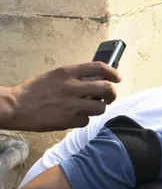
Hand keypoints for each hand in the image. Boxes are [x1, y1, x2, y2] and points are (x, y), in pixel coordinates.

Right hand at [4, 62, 120, 131]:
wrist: (16, 106)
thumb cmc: (35, 91)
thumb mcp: (55, 76)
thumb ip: (74, 78)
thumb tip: (95, 82)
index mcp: (67, 72)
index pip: (98, 67)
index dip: (113, 73)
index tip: (117, 78)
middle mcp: (72, 87)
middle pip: (106, 88)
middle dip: (112, 94)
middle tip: (108, 98)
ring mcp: (72, 104)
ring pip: (100, 107)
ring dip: (98, 109)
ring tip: (88, 108)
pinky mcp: (70, 120)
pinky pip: (87, 121)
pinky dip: (83, 120)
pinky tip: (73, 116)